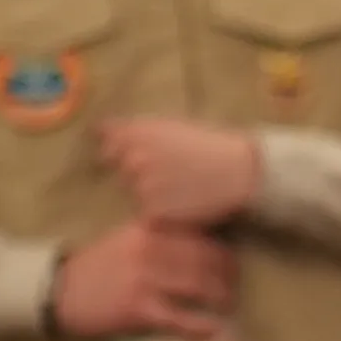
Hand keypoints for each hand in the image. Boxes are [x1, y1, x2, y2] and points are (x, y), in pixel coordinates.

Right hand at [52, 222, 238, 340]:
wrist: (57, 290)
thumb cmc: (96, 268)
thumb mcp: (126, 241)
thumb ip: (159, 240)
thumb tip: (200, 249)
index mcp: (148, 228)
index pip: (199, 236)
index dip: (223, 252)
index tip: (231, 265)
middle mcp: (150, 249)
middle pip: (206, 260)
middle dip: (228, 276)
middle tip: (234, 289)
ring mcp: (145, 279)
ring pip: (199, 286)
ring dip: (221, 299)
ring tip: (228, 307)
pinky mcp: (139, 308)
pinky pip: (181, 318)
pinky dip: (202, 326)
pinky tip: (215, 331)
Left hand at [93, 114, 263, 225]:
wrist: (240, 172)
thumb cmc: (211, 146)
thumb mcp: (172, 126)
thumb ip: (135, 129)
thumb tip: (100, 131)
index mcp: (137, 131)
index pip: (107, 140)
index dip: (117, 148)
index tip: (130, 153)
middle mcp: (132, 157)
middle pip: (121, 171)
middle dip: (137, 173)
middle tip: (171, 174)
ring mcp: (140, 186)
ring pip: (134, 194)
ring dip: (151, 195)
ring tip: (181, 189)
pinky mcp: (151, 211)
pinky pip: (148, 214)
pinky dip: (162, 213)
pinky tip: (184, 204)